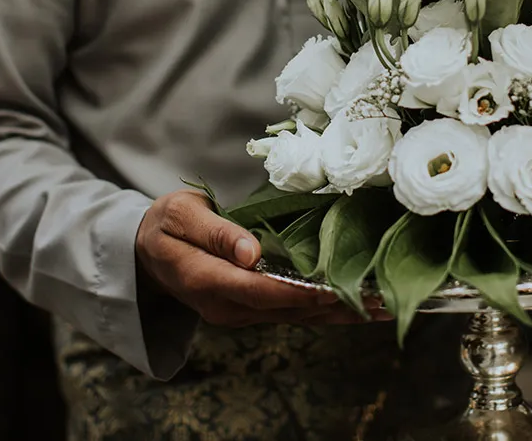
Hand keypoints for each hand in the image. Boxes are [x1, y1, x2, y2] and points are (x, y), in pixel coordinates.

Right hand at [136, 190, 388, 326]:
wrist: (148, 251)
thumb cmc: (166, 224)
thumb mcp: (181, 216)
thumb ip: (215, 233)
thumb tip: (251, 251)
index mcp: (206, 280)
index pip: (259, 290)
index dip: (298, 291)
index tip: (333, 288)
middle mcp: (227, 306)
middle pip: (288, 310)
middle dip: (334, 306)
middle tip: (381, 298)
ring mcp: (240, 312)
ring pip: (296, 316)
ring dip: (340, 313)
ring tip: (384, 306)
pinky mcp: (252, 309)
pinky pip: (294, 314)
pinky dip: (327, 311)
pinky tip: (359, 307)